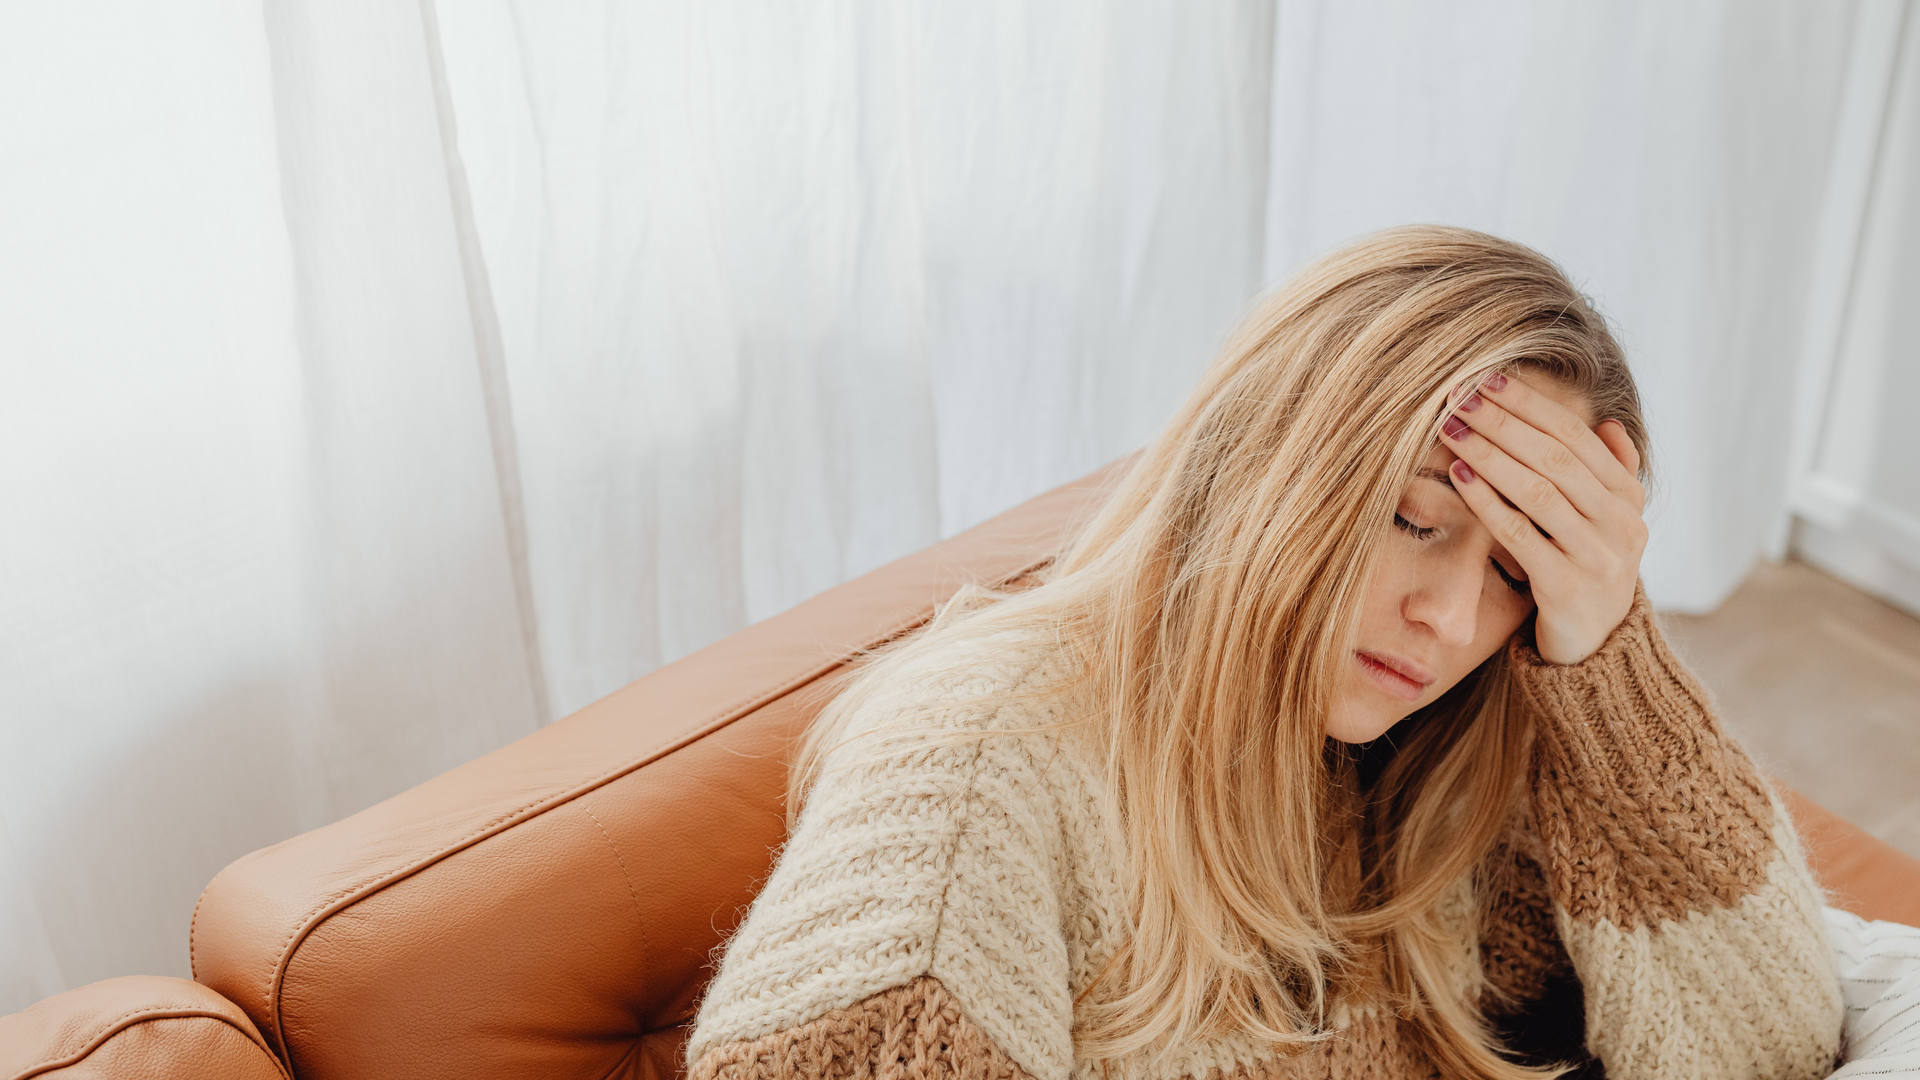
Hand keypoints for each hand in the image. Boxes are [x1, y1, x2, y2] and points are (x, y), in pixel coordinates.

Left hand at [1441, 372, 1646, 664]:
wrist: (1597, 648)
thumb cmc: (1588, 571)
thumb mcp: (1608, 523)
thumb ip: (1613, 474)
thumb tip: (1609, 422)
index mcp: (1627, 497)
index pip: (1575, 436)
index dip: (1530, 404)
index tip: (1487, 378)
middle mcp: (1620, 522)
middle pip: (1554, 457)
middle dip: (1502, 422)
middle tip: (1458, 397)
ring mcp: (1597, 555)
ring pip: (1538, 491)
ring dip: (1490, 455)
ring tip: (1451, 429)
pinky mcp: (1567, 587)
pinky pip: (1521, 535)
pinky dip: (1488, 502)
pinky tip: (1459, 476)